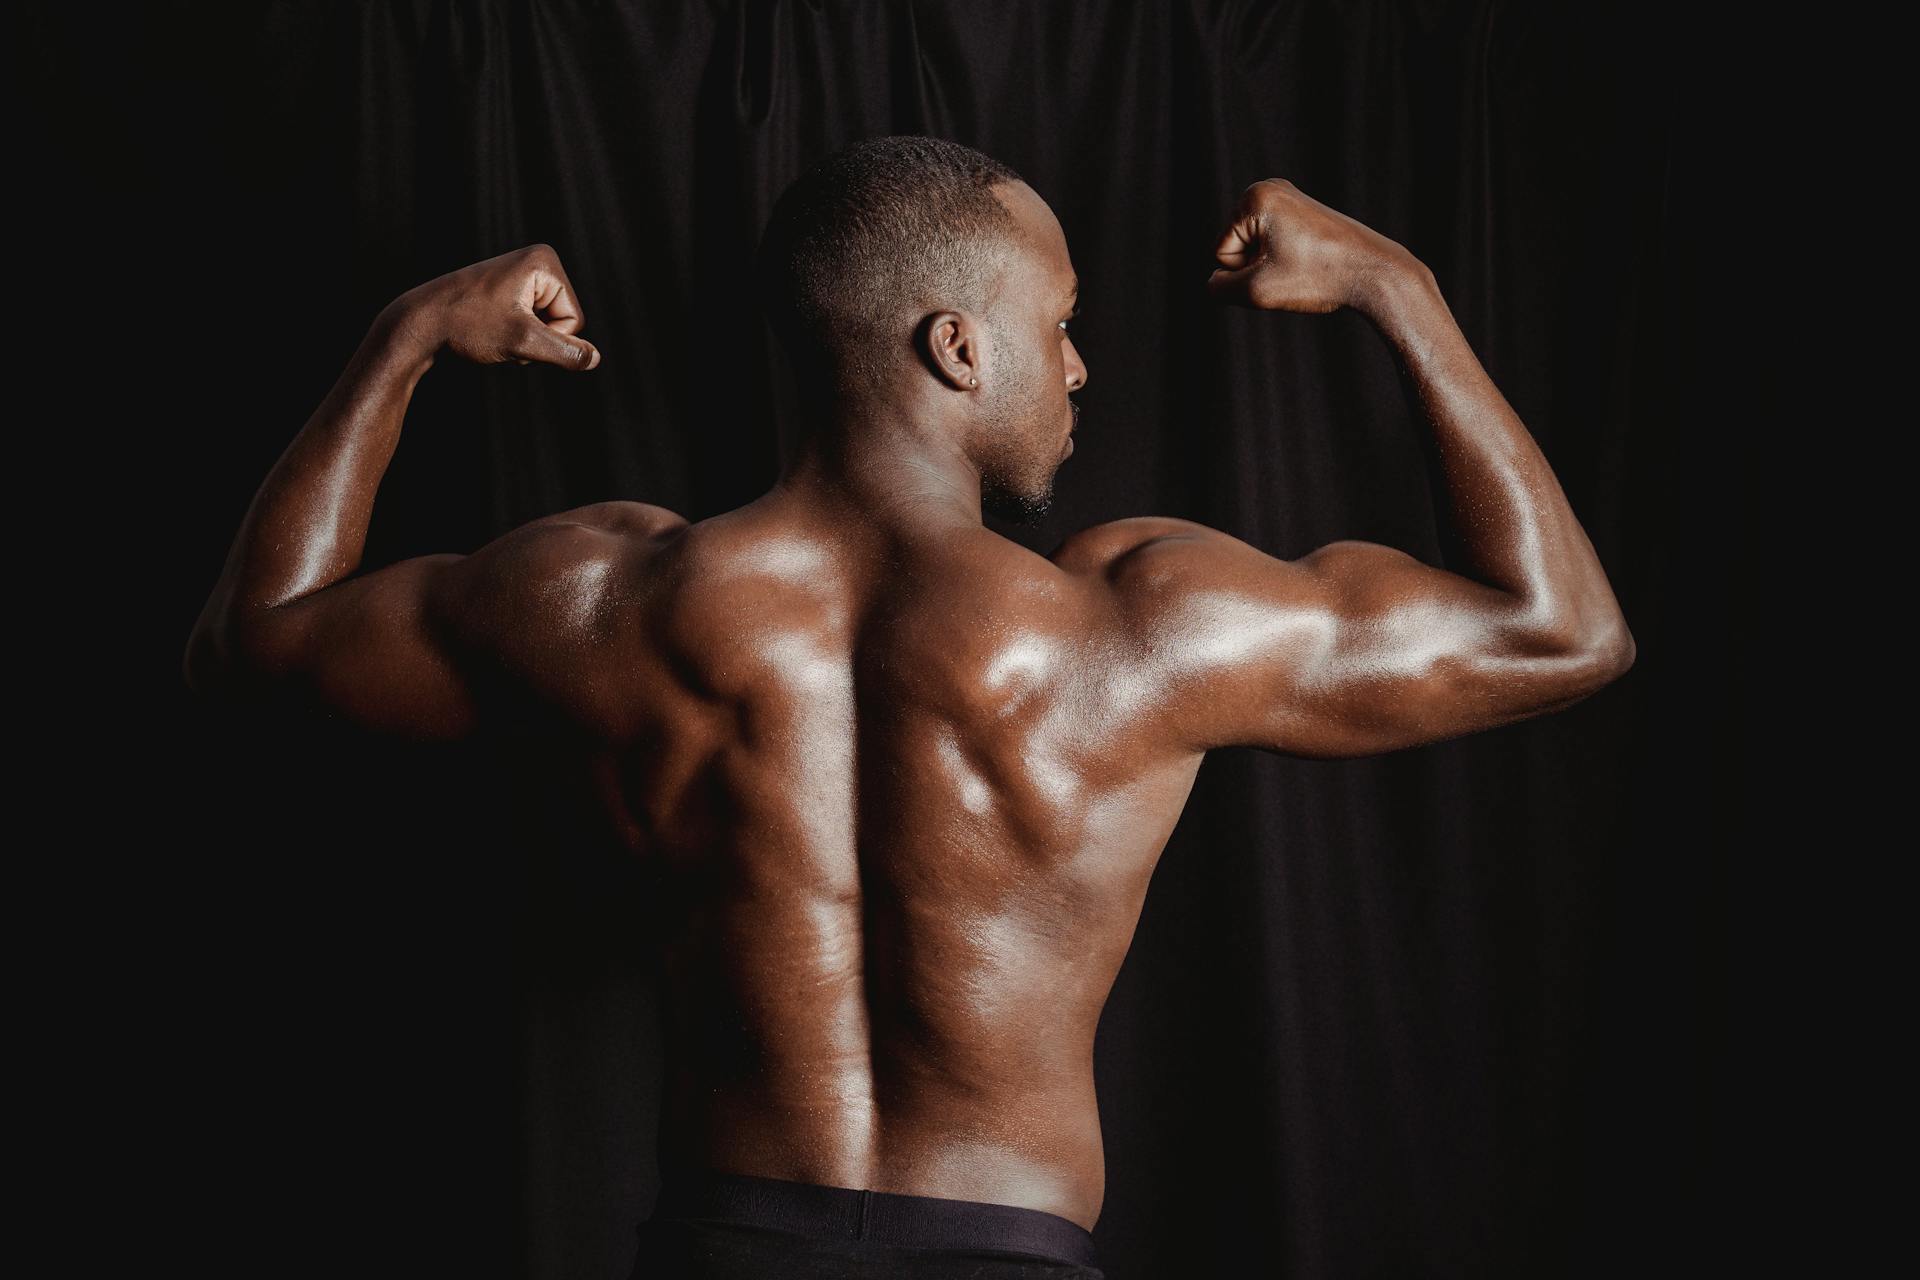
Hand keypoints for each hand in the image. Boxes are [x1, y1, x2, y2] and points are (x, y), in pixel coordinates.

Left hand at [394, 243, 601, 369]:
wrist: (420, 321)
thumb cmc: (467, 326)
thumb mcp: (522, 341)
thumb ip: (565, 352)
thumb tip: (595, 359)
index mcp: (544, 261)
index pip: (574, 319)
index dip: (547, 338)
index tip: (511, 329)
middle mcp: (537, 260)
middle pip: (563, 320)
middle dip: (537, 338)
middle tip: (501, 332)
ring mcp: (523, 273)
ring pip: (547, 325)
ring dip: (525, 340)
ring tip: (493, 330)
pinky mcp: (511, 287)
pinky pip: (531, 321)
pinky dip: (515, 335)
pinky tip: (490, 329)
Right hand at [1205, 179, 1413, 313]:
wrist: (1373, 271)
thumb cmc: (1319, 277)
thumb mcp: (1257, 292)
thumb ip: (1220, 288)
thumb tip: (1214, 282)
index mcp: (1255, 197)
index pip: (1222, 253)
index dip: (1247, 273)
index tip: (1283, 269)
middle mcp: (1270, 188)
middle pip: (1237, 248)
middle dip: (1258, 268)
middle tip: (1296, 269)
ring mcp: (1288, 197)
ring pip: (1256, 250)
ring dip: (1273, 267)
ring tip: (1305, 266)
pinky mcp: (1302, 210)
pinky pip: (1275, 246)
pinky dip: (1288, 260)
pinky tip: (1312, 261)